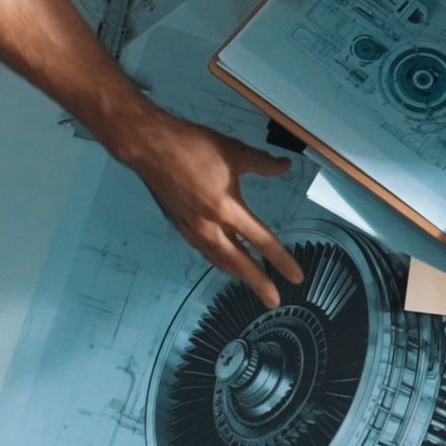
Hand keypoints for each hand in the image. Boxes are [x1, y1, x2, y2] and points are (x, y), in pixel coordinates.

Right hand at [104, 107, 302, 306]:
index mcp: (226, 209)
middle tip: (274, 300)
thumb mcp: (234, 151)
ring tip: (251, 281)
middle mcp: (209, 226)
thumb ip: (263, 163)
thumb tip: (285, 167)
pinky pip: (204, 250)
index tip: (296, 277)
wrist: (148, 146)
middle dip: (258, 283)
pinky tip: (223, 259)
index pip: (262, 241)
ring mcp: (191, 228)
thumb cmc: (191, 146)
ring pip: (219, 259)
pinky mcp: (179, 224)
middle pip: (239, 263)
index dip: (282, 261)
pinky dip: (218, 259)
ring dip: (237, 272)